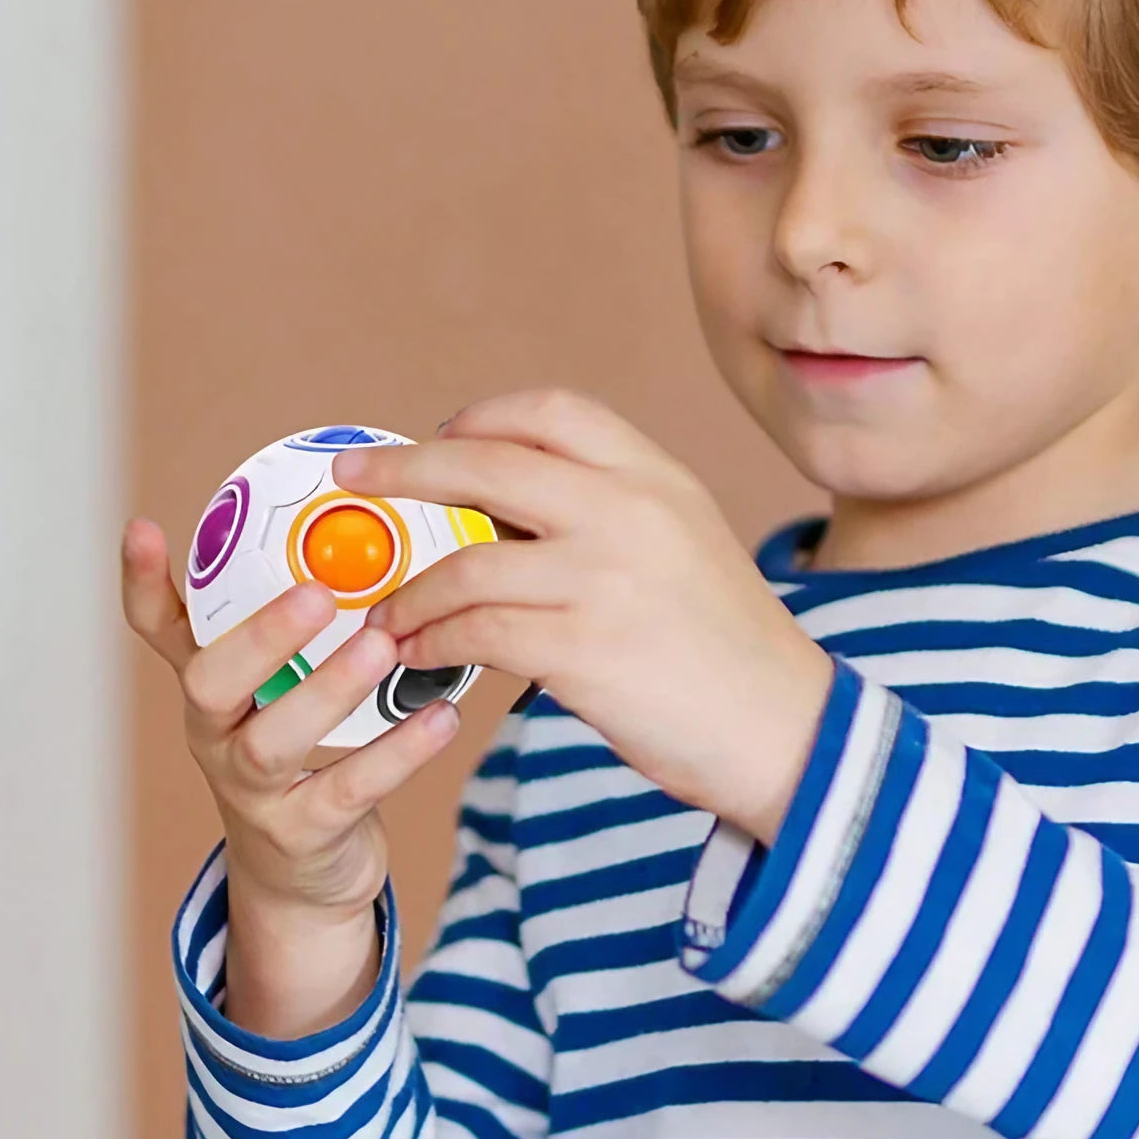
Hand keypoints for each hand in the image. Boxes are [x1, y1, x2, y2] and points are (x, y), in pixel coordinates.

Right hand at [121, 518, 462, 1034]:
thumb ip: (304, 629)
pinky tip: (440, 716)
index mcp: (212, 686)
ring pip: (272, 741)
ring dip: (328, 689)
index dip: (144, 583)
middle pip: (210, 683)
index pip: (159, 630)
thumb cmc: (302, 757)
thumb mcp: (283, 691)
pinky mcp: (302, 834)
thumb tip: (364, 539)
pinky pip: (346, 791)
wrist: (307, 877)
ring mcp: (251, 790)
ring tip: (382, 647)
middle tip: (318, 594)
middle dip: (260, 636)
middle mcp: (217, 734)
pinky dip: (397, 753)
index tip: (144, 528)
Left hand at [334, 387, 835, 844]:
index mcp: (656, 477)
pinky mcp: (584, 650)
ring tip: (389, 618)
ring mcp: (605, 579)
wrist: (784, 728)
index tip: (437, 437)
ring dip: (412, 593)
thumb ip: (604, 511)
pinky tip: (419, 656)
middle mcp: (629, 511)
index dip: (481, 417)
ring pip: (466, 564)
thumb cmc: (725, 643)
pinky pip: (475, 634)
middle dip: (406, 469)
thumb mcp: (682, 541)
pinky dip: (432, 643)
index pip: (552, 410)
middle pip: (488, 463)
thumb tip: (493, 509)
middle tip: (354, 480)